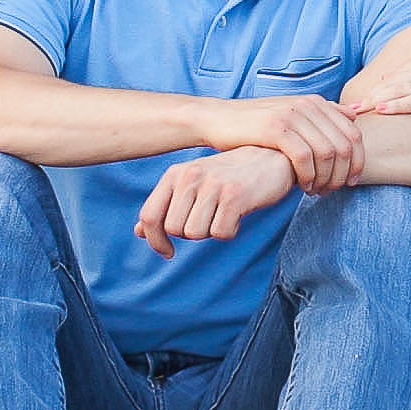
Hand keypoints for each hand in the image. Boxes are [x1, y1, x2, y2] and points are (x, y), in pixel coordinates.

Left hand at [136, 144, 298, 255]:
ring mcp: (212, 185)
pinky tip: (239, 213)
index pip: (149, 215)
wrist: (271, 158)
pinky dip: (230, 231)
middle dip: (192, 232)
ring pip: (197, 233)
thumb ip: (165, 206)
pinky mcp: (234, 196)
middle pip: (175, 229)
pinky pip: (221, 233)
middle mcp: (190, 176)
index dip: (155, 241)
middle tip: (210, 218)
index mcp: (175, 173)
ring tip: (224, 212)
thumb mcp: (192, 185)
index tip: (168, 251)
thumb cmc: (228, 176)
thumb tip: (139, 231)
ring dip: (211, 231)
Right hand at [238, 91, 365, 192]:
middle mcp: (308, 105)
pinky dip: (308, 176)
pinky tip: (302, 186)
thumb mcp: (292, 113)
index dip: (358, 163)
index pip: (354, 135)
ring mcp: (292, 115)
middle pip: (345, 146)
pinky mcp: (276, 128)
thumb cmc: (257, 124)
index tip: (350, 183)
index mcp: (316, 102)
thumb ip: (323, 114)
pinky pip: (305, 157)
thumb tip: (355, 113)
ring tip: (316, 191)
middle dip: (343, 175)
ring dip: (326, 179)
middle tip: (331, 191)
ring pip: (328, 154)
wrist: (218, 119)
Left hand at [341, 8, 410, 126]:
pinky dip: (394, 105)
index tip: (357, 91)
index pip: (397, 65)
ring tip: (355, 110)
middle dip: (369, 91)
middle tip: (347, 105)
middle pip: (392, 76)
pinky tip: (380, 111)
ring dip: (373, 100)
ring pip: (397, 88)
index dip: (376, 81)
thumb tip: (409, 81)